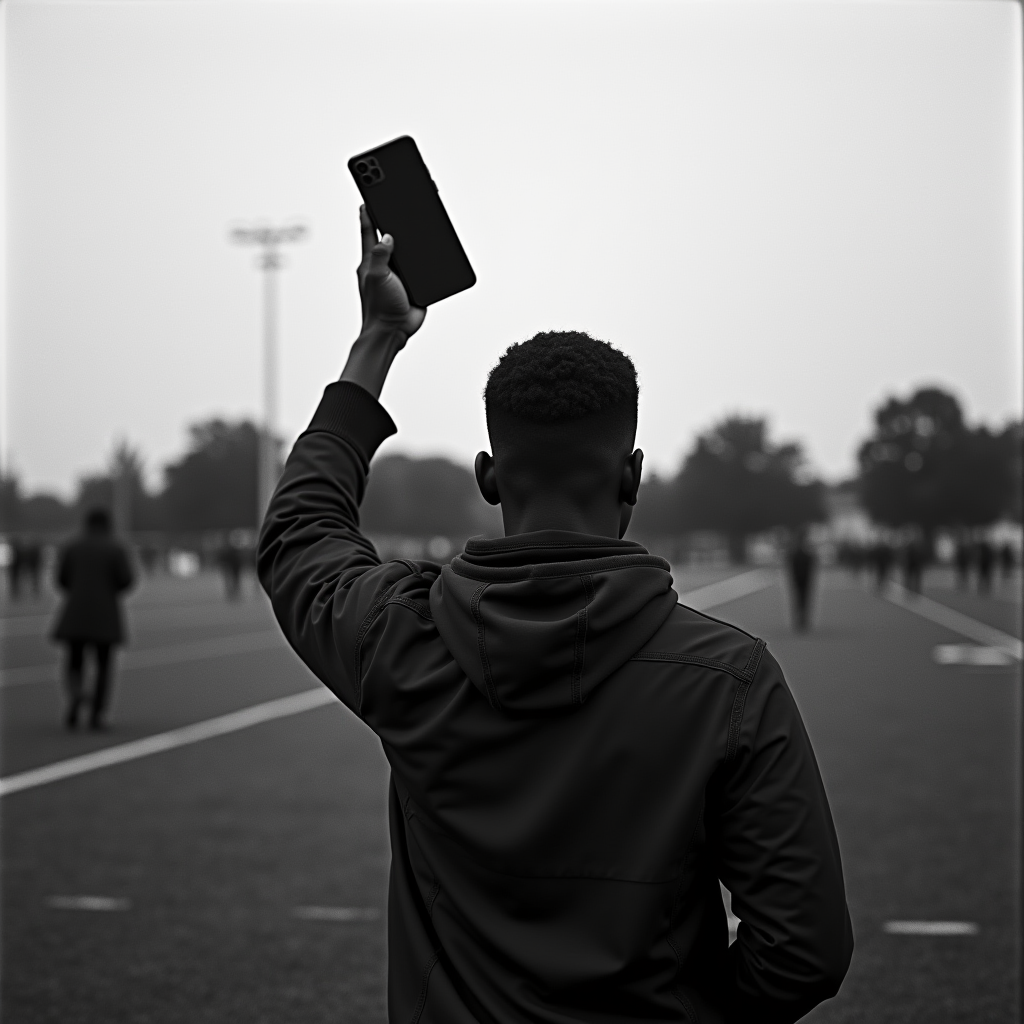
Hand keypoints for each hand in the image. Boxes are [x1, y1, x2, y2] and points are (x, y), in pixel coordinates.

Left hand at [340, 207, 426, 397]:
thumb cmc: (378, 308)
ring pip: (413, 246)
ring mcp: (402, 271)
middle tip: (404, 192)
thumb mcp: (376, 278)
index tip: (371, 189)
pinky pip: (426, 264)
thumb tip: (387, 236)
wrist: (394, 333)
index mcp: (372, 257)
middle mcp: (387, 261)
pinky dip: (433, 254)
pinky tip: (440, 242)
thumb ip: (379, 256)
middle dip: (399, 213)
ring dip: (419, 233)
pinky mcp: (417, 281)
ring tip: (426, 212)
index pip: (370, 227)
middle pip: (394, 231)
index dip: (370, 207)